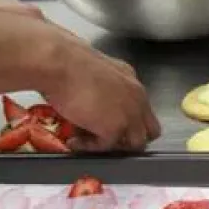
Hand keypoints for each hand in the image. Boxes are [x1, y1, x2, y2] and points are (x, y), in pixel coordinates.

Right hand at [38, 32, 160, 151]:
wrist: (58, 64)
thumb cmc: (65, 61)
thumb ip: (103, 87)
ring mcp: (130, 114)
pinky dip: (90, 147)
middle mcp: (137, 97)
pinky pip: (107, 147)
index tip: (108, 123)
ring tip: (89, 141)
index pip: (142, 108)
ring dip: (114, 145)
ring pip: (136, 142)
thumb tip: (93, 100)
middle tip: (106, 139)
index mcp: (131, 80)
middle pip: (150, 129)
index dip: (129, 120)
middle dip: (131, 138)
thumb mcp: (95, 72)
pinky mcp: (115, 128)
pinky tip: (74, 141)